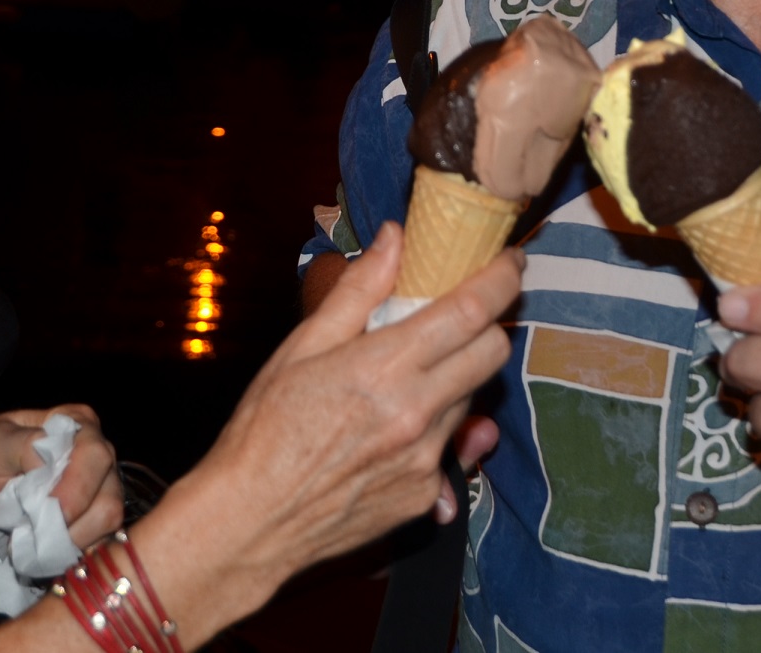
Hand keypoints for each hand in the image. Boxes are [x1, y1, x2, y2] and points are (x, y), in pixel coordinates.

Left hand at [0, 406, 125, 548]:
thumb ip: (22, 445)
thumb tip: (49, 461)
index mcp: (77, 426)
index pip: (96, 456)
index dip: (77, 488)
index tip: (47, 510)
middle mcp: (93, 460)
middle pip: (108, 498)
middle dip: (71, 523)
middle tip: (31, 532)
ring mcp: (92, 496)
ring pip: (103, 529)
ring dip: (65, 542)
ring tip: (28, 541)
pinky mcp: (83, 528)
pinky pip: (92, 550)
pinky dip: (64, 556)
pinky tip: (38, 552)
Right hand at [142, 222, 518, 624]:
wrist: (251, 522)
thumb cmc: (266, 429)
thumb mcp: (302, 347)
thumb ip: (358, 290)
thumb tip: (394, 237)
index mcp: (385, 367)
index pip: (471, 312)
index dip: (501, 278)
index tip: (509, 260)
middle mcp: (417, 413)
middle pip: (492, 353)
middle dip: (487, 325)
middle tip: (459, 316)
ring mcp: (426, 459)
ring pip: (472, 398)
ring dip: (456, 376)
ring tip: (406, 377)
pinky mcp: (426, 494)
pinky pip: (449, 447)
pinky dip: (433, 426)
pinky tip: (392, 429)